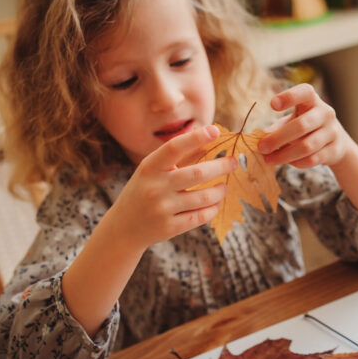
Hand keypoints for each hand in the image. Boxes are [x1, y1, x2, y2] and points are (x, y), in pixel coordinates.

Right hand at [109, 125, 237, 249]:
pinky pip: (201, 216)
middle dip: (221, 166)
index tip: (215, 131)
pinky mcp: (170, 227)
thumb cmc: (145, 190)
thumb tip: (208, 135)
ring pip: (204, 197)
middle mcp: (155, 187)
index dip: (195, 138)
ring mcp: (162, 209)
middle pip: (197, 174)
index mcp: (149, 168)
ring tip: (224, 186)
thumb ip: (176, 156)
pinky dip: (213, 208)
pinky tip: (215, 203)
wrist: (123, 227)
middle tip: (233, 162)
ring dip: (220, 190)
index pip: (174, 147)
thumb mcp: (152, 171)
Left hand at [258, 83, 350, 167]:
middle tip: (261, 147)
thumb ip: (277, 128)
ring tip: (269, 159)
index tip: (272, 105)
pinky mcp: (334, 150)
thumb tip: (259, 139)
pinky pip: (313, 159)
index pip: (305, 92)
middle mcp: (325, 113)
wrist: (336, 141)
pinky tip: (287, 162)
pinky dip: (296, 162)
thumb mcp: (293, 120)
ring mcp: (332, 132)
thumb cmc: (307, 126)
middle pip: (301, 125)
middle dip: (278, 138)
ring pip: (307, 146)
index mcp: (312, 100)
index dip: (289, 97)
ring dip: (284, 155)